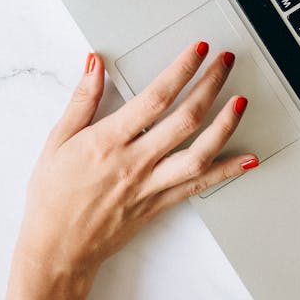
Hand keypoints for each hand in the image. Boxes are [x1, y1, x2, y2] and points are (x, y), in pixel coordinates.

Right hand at [16, 41, 257, 284]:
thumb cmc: (53, 196)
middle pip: (185, 119)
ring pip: (199, 152)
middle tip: (225, 62)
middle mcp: (134, 162)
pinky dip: (226, 171)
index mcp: (108, 141)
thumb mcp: (58, 140)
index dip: (180, 71)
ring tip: (241, 102)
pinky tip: (246, 159)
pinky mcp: (159, 204)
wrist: (57, 248)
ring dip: (225, 125)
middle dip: (210, 85)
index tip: (196, 51)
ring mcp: (150, 185)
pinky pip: (199, 186)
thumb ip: (82, 100)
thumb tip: (94, 65)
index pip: (154, 98)